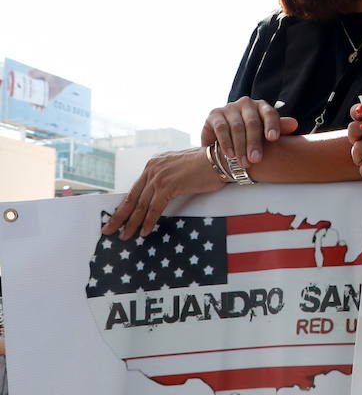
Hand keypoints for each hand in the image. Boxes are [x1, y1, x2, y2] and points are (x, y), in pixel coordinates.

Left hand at [101, 148, 224, 239]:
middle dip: (119, 216)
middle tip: (108, 230)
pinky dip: (148, 221)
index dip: (126, 205)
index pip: (136, 188)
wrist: (221, 159)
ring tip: (124, 235)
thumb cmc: (207, 165)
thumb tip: (161, 195)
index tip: (118, 216)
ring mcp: (159, 176)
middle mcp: (152, 168)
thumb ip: (169, 178)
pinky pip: (154, 208)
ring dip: (131, 223)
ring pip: (140, 205)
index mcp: (154, 163)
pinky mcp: (168, 185)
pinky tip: (144, 231)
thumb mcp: (181, 169)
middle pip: (132, 197)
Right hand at [201, 97, 298, 164]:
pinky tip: (230, 155)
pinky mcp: (215, 114)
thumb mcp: (266, 134)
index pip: (269, 114)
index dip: (272, 125)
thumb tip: (294, 124)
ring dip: (240, 146)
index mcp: (262, 107)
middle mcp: (246, 104)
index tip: (273, 139)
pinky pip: (221, 128)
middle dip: (254, 143)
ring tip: (244, 163)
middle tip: (256, 160)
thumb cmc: (253, 136)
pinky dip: (226, 142)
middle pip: (253, 123)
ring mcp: (230, 108)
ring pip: (237, 127)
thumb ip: (280, 128)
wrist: (226, 139)